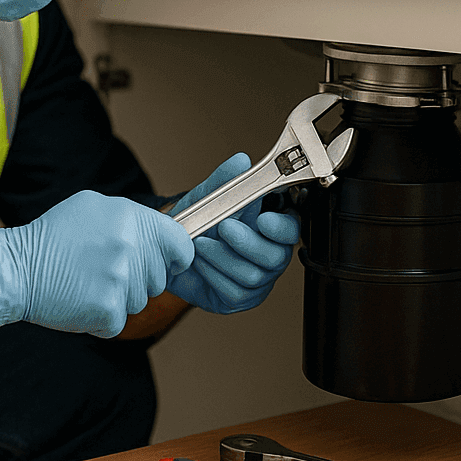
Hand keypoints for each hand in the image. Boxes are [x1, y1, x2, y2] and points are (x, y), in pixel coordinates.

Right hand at [0, 191, 193, 337]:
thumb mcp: (93, 208)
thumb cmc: (53, 239)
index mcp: (129, 218)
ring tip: (87, 283)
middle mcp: (129, 246)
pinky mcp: (108, 308)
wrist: (17, 269)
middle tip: (103, 271)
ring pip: (140, 301)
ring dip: (119, 299)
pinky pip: (120, 321)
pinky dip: (102, 318)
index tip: (167, 262)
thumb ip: (132, 219)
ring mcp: (120, 279)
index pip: (180, 244)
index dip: (175, 257)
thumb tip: (161, 234)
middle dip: (137, 280)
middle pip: (158, 278)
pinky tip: (80, 300)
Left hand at [165, 153, 301, 313]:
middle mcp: (270, 256)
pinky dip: (213, 275)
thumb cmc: (195, 223)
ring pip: (252, 276)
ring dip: (222, 257)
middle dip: (247, 243)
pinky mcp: (240, 298)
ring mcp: (258, 280)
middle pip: (276, 257)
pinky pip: (235, 292)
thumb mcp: (207, 197)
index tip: (262, 219)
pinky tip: (200, 262)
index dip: (281, 228)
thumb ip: (225, 180)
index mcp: (271, 228)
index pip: (292, 230)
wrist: (167, 249)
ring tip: (201, 243)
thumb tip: (240, 162)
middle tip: (223, 227)